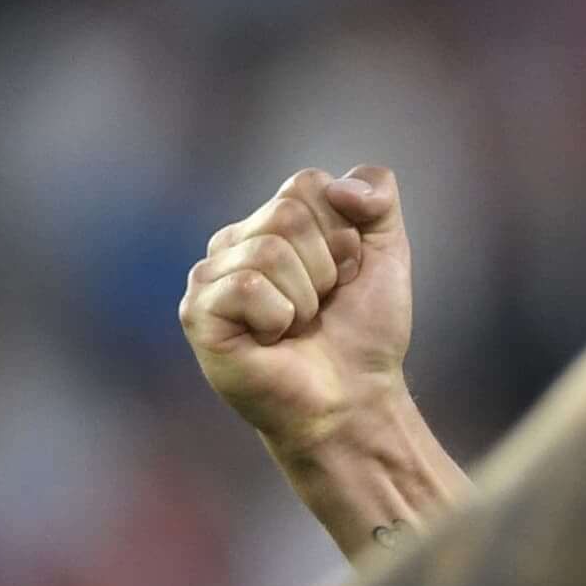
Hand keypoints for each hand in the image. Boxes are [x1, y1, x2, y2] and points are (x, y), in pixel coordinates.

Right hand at [182, 166, 417, 463]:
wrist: (356, 400)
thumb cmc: (364, 334)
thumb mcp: (387, 255)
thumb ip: (378, 198)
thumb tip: (339, 185)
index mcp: (271, 223)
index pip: (307, 185)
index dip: (344, 235)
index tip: (344, 278)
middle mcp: (234, 243)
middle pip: (287, 213)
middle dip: (325, 267)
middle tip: (321, 308)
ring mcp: (210, 277)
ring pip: (270, 250)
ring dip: (305, 298)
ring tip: (299, 327)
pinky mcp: (198, 313)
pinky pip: (248, 286)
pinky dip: (279, 318)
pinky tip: (273, 340)